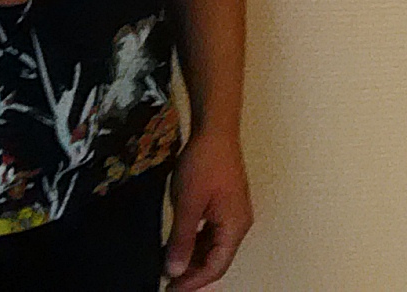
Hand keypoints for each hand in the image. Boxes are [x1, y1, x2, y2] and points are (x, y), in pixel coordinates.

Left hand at [163, 122, 252, 288]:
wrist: (215, 131)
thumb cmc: (205, 164)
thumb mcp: (188, 206)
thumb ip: (181, 240)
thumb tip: (175, 269)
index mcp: (235, 226)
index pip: (216, 267)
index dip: (193, 282)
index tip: (172, 288)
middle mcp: (238, 223)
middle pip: (217, 259)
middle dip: (193, 272)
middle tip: (168, 280)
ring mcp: (233, 213)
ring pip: (214, 246)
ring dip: (193, 257)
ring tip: (170, 263)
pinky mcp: (225, 204)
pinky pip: (212, 232)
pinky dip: (196, 242)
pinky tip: (178, 243)